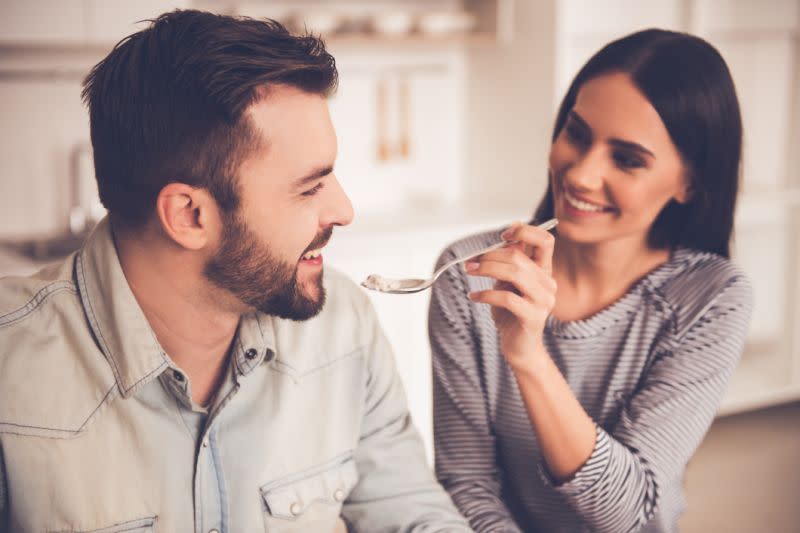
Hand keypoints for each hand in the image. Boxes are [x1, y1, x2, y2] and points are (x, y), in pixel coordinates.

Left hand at [466, 222, 555, 367]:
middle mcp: (548, 283)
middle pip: (519, 257)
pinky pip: (507, 298)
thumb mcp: (508, 282)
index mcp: (544, 271)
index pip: (546, 240)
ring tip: (470, 272)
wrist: (519, 347)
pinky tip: (474, 296)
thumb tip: (510, 229)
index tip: (502, 235)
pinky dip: (485, 294)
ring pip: (514, 273)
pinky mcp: (533, 317)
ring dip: (487, 269)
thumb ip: (511, 259)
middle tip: (470, 262)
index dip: (525, 231)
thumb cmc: (511, 313)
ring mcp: (543, 300)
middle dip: (489, 256)